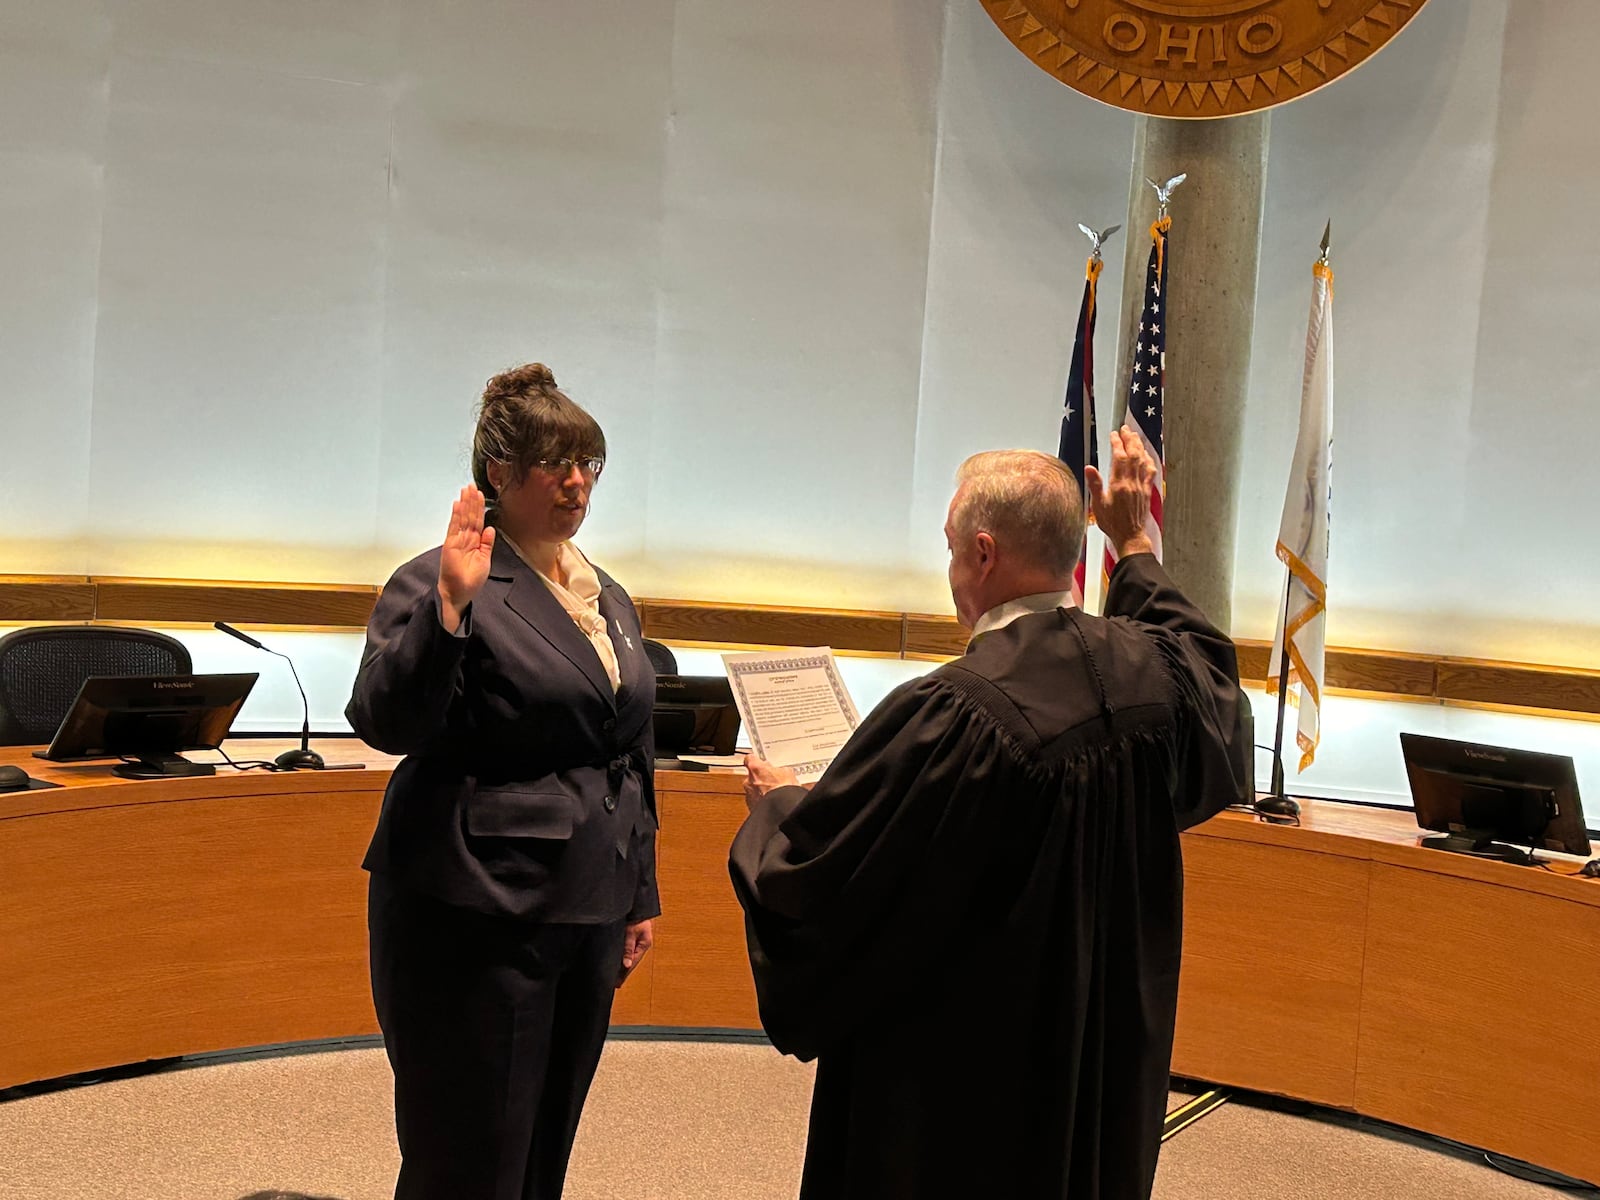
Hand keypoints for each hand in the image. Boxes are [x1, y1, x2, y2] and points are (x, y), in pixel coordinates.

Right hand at [438, 485, 495, 630]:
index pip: (477, 521)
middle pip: (469, 516)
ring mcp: (457, 541)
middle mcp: (465, 539)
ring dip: (465, 504)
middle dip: (471, 501)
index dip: (479, 508)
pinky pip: (454, 528)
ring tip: (466, 490)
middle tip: (472, 485)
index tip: (480, 494)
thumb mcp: (485, 560)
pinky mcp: (450, 545)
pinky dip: (456, 516)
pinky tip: (458, 505)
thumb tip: (490, 529)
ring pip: (462, 519)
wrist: (459, 594)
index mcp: (475, 543)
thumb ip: (487, 544)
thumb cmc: (470, 581)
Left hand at [617, 918, 653, 986]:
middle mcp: (641, 945)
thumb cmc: (635, 916)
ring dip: (622, 966)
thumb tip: (626, 965)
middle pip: (631, 962)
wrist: (637, 905)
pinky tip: (618, 963)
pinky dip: (622, 958)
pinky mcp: (632, 938)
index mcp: (644, 944)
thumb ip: (628, 948)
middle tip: (614, 984)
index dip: (624, 974)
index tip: (616, 984)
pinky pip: (627, 952)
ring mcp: (637, 942)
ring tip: (615, 977)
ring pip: (629, 958)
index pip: (632, 963)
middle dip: (622, 973)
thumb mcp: (631, 933)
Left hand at [743, 753, 798, 808]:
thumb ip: (779, 770)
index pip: (750, 758)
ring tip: (775, 793)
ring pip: (753, 790)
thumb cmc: (784, 790)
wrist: (782, 809)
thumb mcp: (787, 773)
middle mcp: (748, 781)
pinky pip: (755, 802)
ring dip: (761, 791)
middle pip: (752, 776)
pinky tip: (773, 802)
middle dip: (760, 778)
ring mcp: (749, 795)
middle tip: (772, 780)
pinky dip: (762, 802)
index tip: (760, 762)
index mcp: (755, 768)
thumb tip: (782, 772)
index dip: (756, 760)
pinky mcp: (751, 808)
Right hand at [1084, 426, 1156, 558]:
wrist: (1130, 536)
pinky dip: (1148, 460)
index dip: (1117, 443)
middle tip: (1126, 429)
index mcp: (1119, 484)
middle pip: (1134, 455)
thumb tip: (1089, 468)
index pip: (1120, 458)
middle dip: (1130, 440)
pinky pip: (1150, 471)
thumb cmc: (1112, 523)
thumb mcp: (1098, 505)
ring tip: (1135, 436)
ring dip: (1139, 446)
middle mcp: (1132, 483)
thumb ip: (1095, 485)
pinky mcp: (1147, 491)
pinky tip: (1146, 455)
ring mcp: (1141, 486)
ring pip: (1143, 461)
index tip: (1114, 434)